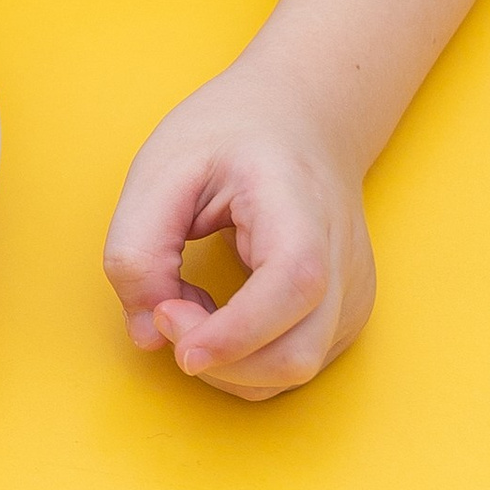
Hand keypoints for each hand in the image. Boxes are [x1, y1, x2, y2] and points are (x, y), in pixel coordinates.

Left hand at [102, 74, 375, 400]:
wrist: (299, 118)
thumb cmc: (230, 136)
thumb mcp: (160, 170)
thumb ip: (137, 251)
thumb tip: (148, 335)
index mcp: (300, 204)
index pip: (294, 284)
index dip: (235, 331)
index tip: (170, 329)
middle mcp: (341, 258)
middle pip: (296, 353)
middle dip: (216, 358)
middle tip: (164, 308)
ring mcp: (352, 292)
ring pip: (293, 371)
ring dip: (225, 364)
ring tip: (188, 306)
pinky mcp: (344, 316)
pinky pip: (291, 365)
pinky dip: (243, 360)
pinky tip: (217, 316)